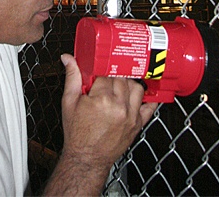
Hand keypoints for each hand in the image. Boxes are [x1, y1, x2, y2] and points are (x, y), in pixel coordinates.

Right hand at [60, 54, 156, 168]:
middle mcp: (119, 107)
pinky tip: (143, 94)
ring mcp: (130, 116)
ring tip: (118, 87)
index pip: (106, 74)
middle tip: (106, 80)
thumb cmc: (77, 134)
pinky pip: (150, 108)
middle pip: (122, 78)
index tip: (97, 73)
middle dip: (113, 77)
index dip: (100, 71)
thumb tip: (68, 59)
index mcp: (101, 100)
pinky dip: (149, 99)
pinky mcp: (138, 124)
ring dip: (128, 84)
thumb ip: (71, 77)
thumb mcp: (69, 102)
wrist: (86, 159)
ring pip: (136, 87)